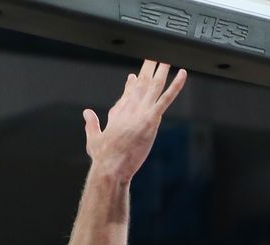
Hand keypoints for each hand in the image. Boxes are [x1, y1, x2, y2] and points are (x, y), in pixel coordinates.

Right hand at [84, 60, 186, 182]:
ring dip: (162, 69)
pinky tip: (182, 73)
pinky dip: (175, 85)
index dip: (133, 82)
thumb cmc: (103, 157)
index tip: (136, 75)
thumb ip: (91, 123)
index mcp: (119, 111)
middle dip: (149, 66)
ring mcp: (142, 112)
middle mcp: (131, 107)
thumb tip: (87, 113)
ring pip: (155, 85)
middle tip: (156, 52)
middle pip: (142, 82)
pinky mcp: (151, 119)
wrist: (111, 167)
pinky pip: (166, 98)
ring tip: (169, 55)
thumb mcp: (93, 137)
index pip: (129, 92)